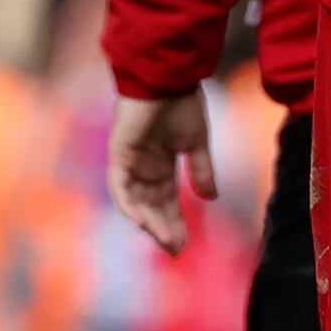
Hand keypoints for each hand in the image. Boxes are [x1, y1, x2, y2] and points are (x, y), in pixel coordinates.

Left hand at [110, 89, 216, 252]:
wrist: (168, 80)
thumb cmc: (182, 104)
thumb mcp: (196, 143)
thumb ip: (201, 170)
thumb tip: (211, 198)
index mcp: (161, 165)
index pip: (167, 201)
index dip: (175, 221)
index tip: (185, 243)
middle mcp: (143, 168)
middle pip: (151, 206)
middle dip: (164, 228)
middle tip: (176, 249)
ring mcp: (130, 163)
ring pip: (136, 203)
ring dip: (150, 223)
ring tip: (165, 241)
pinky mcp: (119, 156)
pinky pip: (120, 189)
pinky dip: (129, 207)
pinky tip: (142, 223)